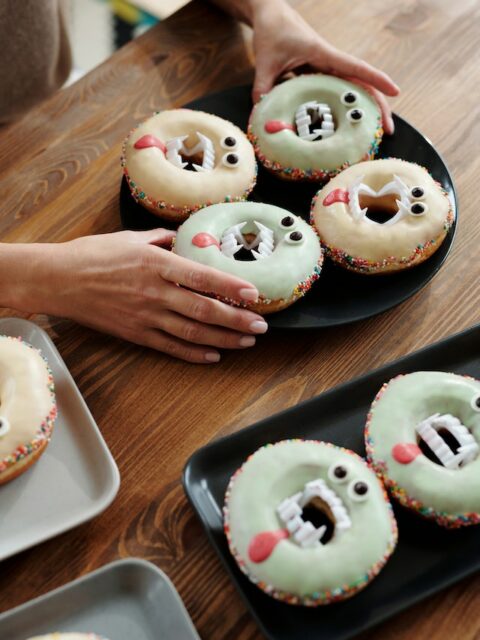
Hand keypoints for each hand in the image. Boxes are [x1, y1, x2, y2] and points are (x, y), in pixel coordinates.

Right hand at [9, 230, 267, 362]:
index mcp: (157, 264)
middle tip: (262, 325)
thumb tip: (182, 239)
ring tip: (247, 341)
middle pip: (204, 309)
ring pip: (193, 331)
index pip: (203, 277)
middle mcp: (155, 292)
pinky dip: (194, 353)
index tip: (255, 294)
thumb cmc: (92, 255)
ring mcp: (146, 316)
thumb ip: (161, 240)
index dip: (232, 287)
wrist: (58, 280)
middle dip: (237, 319)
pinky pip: (170, 347)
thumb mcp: (130, 238)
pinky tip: (214, 355)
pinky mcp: (135, 333)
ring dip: (224, 338)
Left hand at [250, 0, 398, 133]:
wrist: (270, 14)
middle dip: (377, 105)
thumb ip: (262, 88)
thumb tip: (261, 114)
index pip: (355, 68)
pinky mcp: (318, 74)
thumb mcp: (265, 62)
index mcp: (322, 54)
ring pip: (352, 89)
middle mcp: (329, 61)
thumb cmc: (272, 31)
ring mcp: (325, 68)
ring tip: (374, 133)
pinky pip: (337, 92)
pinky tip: (349, 125)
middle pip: (361, 84)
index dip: (375, 79)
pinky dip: (344, 107)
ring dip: (364, 109)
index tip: (395, 92)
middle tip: (387, 130)